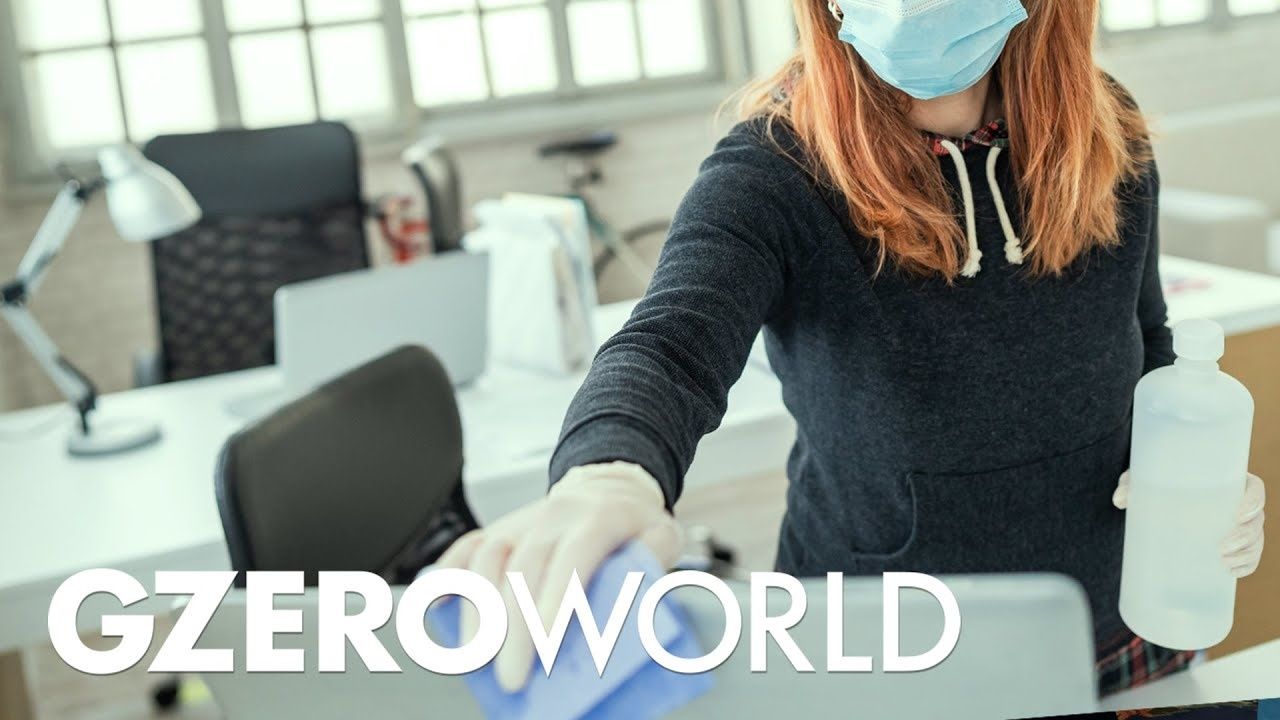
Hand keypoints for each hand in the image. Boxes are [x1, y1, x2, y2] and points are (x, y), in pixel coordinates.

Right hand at [436, 462, 681, 691]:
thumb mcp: (662, 537)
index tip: (545, 647)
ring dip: (478, 609)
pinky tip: (438, 604)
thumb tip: (635, 610)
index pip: (574, 559)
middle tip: (513, 677)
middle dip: (515, 628)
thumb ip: (654, 568)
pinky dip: (448, 575)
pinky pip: (466, 546)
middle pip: (525, 570)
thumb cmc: (635, 524)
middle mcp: (554, 517)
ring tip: (475, 655)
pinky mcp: (500, 527)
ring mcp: (521, 520)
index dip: (557, 601)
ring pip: (489, 559)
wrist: (608, 483)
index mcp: (598, 518)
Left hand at [1114, 471, 1265, 577]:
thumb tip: (1120, 500)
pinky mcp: (1232, 543)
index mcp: (1227, 482)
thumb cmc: (1160, 484)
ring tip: (1225, 562)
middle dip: (1247, 536)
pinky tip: (1232, 572)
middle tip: (1222, 547)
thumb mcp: (1146, 480)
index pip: (1255, 488)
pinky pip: (1249, 556)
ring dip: (1247, 553)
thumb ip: (1133, 484)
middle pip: (1256, 519)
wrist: (1159, 501)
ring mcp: (1237, 525)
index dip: (1255, 501)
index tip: (1240, 514)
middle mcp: (1237, 503)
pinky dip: (1246, 565)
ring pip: (1255, 540)